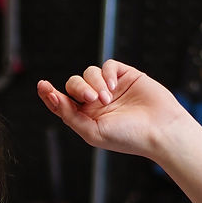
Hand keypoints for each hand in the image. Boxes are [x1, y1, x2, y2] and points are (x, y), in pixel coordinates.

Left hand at [37, 59, 189, 162]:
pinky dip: (106, 73)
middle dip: (78, 89)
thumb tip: (52, 98)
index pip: (62, 102)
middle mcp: (96, 102)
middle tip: (92, 100)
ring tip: (107, 99)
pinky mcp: (125, 76)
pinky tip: (113, 86)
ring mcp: (110, 88)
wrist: (159, 130)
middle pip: (74, 84)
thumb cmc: (127, 137)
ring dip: (94, 83)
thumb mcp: (92, 132)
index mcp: (86, 118)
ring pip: (89, 73)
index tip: (42, 86)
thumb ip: (70, 116)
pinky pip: (107, 65)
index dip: (50, 94)